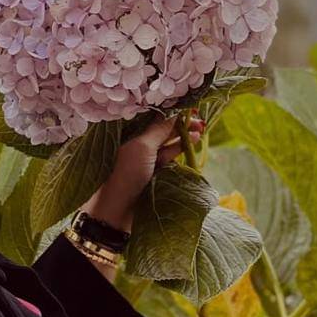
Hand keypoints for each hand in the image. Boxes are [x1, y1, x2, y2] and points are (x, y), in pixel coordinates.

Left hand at [82, 110, 205, 230]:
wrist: (116, 213)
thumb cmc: (124, 174)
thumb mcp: (142, 147)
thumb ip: (159, 129)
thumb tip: (174, 111)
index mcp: (124, 131)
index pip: (149, 114)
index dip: (169, 109)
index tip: (187, 104)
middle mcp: (133, 142)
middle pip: (159, 127)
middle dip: (179, 122)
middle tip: (199, 119)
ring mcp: (142, 158)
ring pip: (165, 142)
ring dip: (182, 135)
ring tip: (200, 130)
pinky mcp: (151, 172)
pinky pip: (167, 157)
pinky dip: (179, 149)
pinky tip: (191, 143)